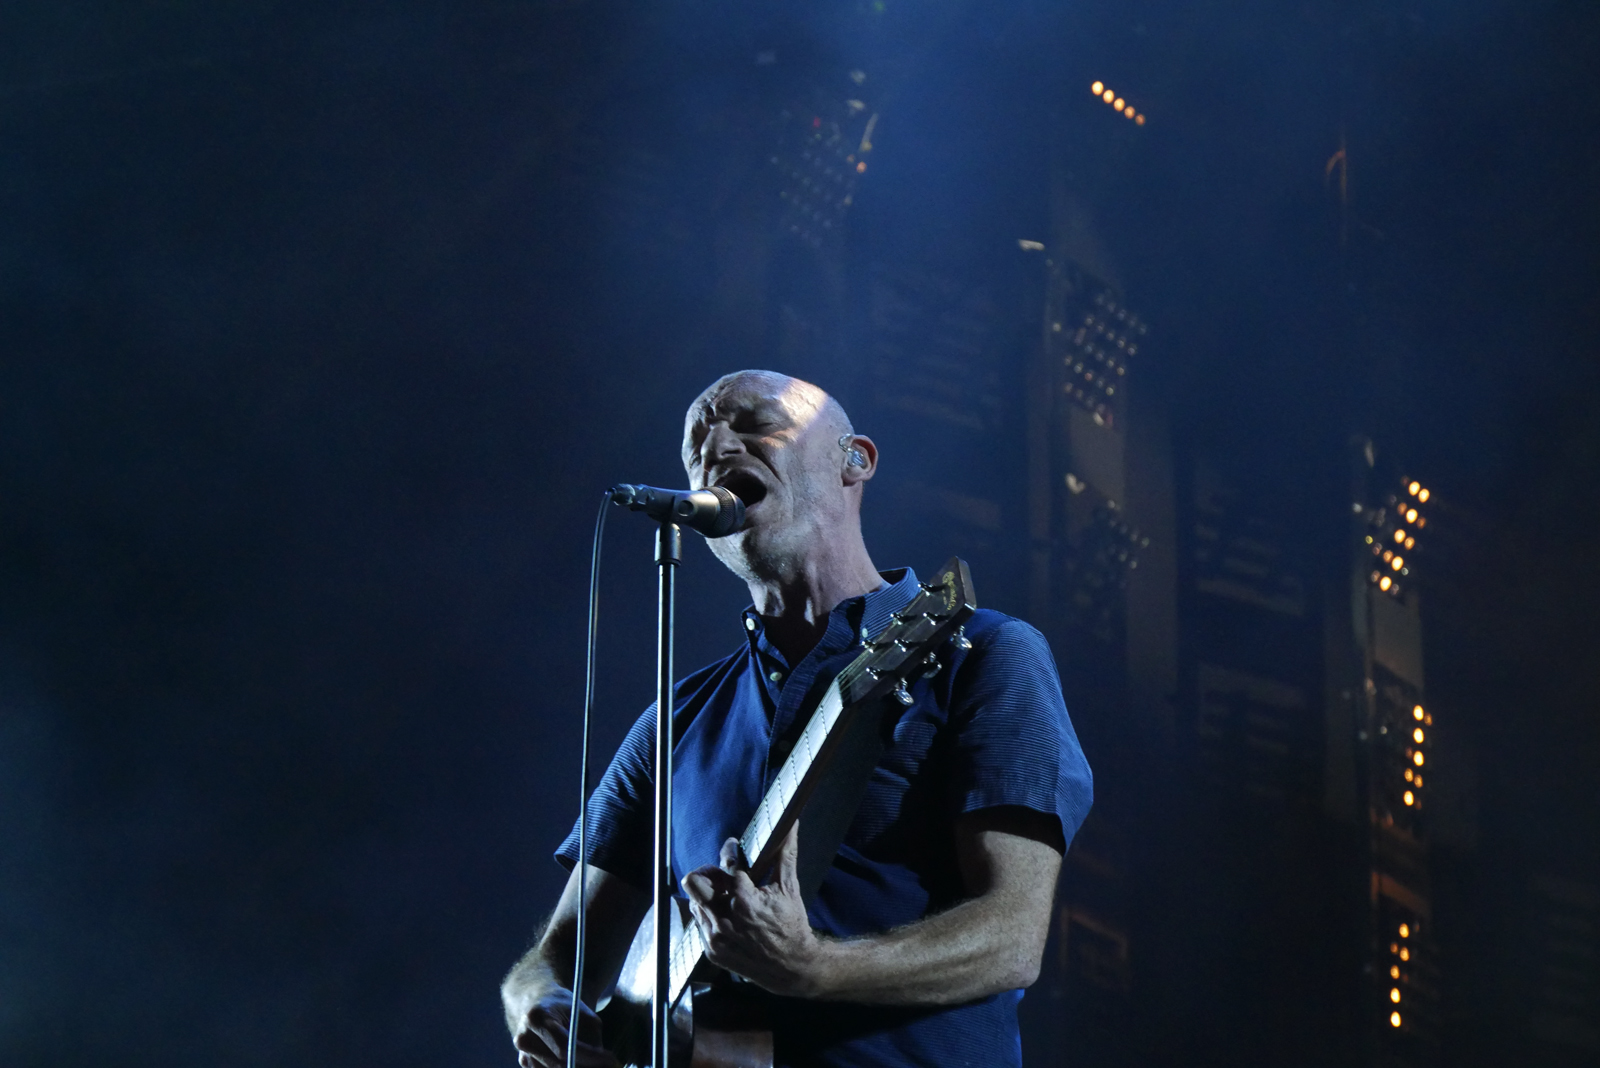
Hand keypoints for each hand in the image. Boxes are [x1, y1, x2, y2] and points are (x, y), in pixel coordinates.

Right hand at [503, 968, 615, 1067]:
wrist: (538, 1003)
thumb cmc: (563, 1006)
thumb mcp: (583, 1014)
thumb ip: (593, 1039)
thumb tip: (608, 1065)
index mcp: (536, 1018)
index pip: (563, 1046)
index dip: (589, 1056)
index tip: (611, 1060)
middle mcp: (524, 1039)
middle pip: (558, 1065)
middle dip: (585, 1067)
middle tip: (607, 1065)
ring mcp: (522, 1054)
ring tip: (594, 1062)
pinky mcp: (525, 1064)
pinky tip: (579, 1062)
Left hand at [681, 822, 824, 997]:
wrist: (792, 967)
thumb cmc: (792, 925)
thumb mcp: (790, 888)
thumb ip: (785, 853)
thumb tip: (791, 824)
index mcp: (744, 900)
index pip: (725, 864)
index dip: (730, 852)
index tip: (733, 848)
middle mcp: (724, 920)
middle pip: (694, 882)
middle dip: (707, 874)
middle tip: (722, 876)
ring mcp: (716, 938)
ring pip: (695, 903)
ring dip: (710, 897)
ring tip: (728, 898)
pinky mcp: (712, 951)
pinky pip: (700, 924)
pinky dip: (712, 916)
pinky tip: (729, 917)